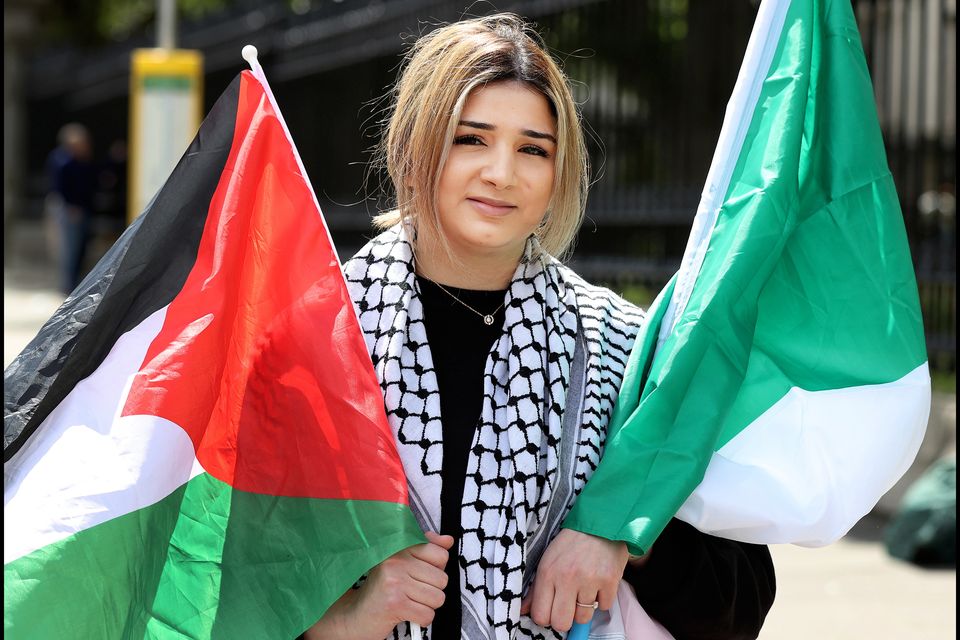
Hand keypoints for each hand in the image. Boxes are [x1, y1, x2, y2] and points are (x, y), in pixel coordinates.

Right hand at [305, 531, 453, 639]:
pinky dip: (421, 619)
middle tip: (412, 592)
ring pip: (437, 598)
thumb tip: (448, 540)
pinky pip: (428, 615)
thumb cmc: (382, 589)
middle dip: (431, 591)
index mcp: (400, 547)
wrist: (355, 615)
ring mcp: (395, 581)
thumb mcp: (403, 563)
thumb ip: (427, 549)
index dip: (436, 570)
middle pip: (442, 579)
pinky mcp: (395, 603)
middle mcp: (397, 561)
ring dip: (427, 606)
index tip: (419, 575)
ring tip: (409, 602)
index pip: (440, 555)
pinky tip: (407, 613)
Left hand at [520, 529, 627, 631]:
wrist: (600, 522)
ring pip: (584, 617)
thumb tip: (523, 611)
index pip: (540, 616)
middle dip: (565, 619)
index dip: (546, 617)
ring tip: (584, 590)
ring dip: (584, 608)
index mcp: (548, 572)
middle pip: (562, 623)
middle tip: (568, 606)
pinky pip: (604, 606)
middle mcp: (567, 578)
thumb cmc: (571, 542)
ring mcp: (589, 580)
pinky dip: (602, 598)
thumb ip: (535, 588)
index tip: (551, 609)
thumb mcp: (547, 559)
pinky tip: (598, 583)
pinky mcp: (609, 581)